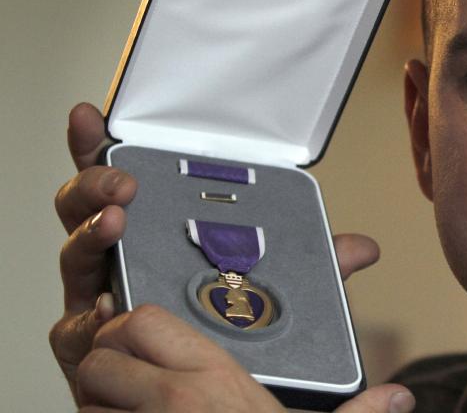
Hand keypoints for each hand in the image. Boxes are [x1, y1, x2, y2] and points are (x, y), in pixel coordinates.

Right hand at [52, 103, 412, 411]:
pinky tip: (110, 305)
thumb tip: (360, 248)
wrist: (208, 403)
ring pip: (76, 257)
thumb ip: (311, 269)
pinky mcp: (90, 348)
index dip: (102, 146)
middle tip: (125, 180)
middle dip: (97, 184)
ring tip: (116, 220)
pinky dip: (90, 315)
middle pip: (86, 208)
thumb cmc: (228, 336)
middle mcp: (119, 261)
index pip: (123, 181)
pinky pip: (77, 327)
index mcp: (153, 234)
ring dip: (90, 234)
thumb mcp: (276, 292)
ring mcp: (101, 301)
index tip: (97, 114)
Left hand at [77, 304, 414, 412]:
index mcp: (216, 378)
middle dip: (105, 366)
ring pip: (85, 399)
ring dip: (96, 407)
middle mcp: (173, 399)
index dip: (132, 328)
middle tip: (126, 382)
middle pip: (100, 355)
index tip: (143, 345)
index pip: (143, 320)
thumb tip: (400, 399)